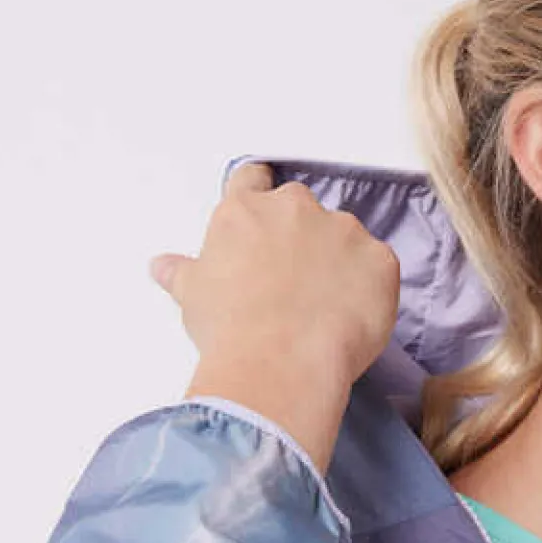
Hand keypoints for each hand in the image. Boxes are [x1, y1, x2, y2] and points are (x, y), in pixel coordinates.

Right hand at [149, 161, 401, 385]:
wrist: (281, 363)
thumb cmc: (229, 328)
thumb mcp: (193, 296)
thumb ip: (181, 271)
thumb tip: (161, 265)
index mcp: (244, 210)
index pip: (251, 180)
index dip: (258, 197)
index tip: (264, 222)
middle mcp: (294, 207)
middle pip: (300, 210)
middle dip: (299, 239)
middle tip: (293, 283)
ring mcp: (342, 229)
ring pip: (344, 237)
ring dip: (338, 261)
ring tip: (326, 306)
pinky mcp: (380, 258)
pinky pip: (378, 266)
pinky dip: (370, 285)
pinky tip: (355, 314)